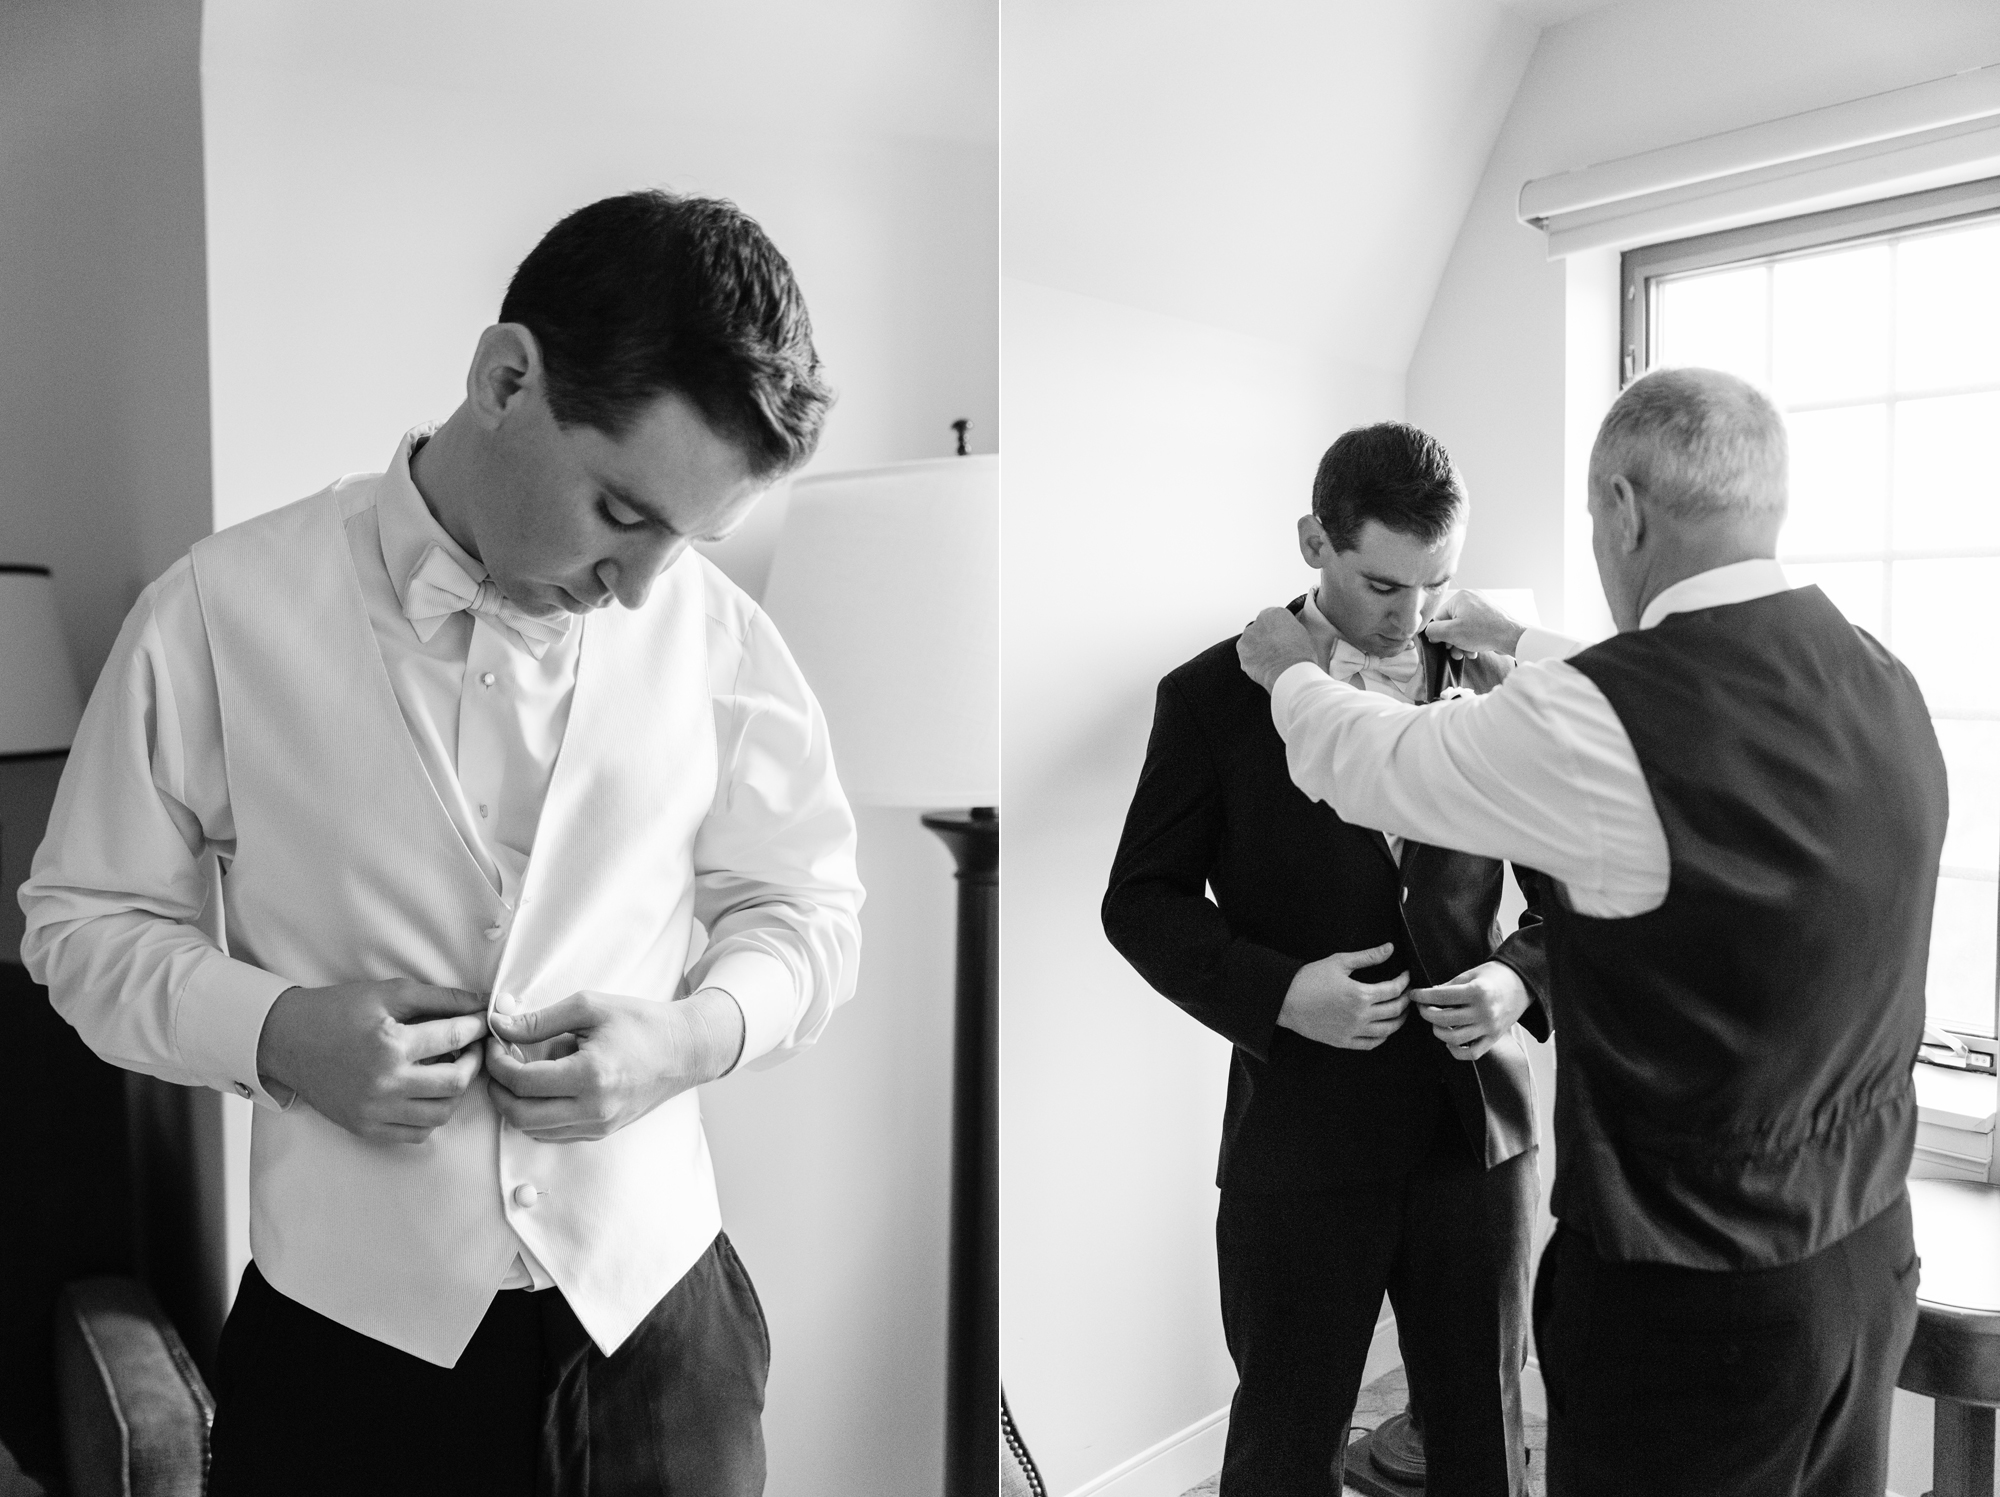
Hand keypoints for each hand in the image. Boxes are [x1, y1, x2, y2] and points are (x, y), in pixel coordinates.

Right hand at [255, 980, 489, 1143]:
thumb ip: (440, 997)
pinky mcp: (365, 1128)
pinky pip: (416, 1134)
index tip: (482, 1021)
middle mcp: (384, 1084)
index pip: (454, 1038)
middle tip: (473, 1048)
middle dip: (474, 1062)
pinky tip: (427, 1094)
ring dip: (455, 1092)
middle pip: (455, 1082)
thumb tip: (482, 1002)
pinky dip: (431, 1116)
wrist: (287, 1040)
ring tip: (451, 1070)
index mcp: (390, 1045)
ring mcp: (374, 1111)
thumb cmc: (338, 1011)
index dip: (476, 1027)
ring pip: (441, 1114)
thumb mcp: (388, 993)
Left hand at [484, 987, 745, 1142]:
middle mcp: (594, 1109)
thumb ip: (539, 1020)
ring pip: (534, 1129)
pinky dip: (538, 1114)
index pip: (522, 1082)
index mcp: (590, 1075)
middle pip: (520, 1115)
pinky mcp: (603, 1132)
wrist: (685, 1049)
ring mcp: (599, 1125)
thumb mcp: (589, 1007)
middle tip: (498, 1063)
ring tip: (524, 1073)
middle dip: (498, 1090)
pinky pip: (554, 1133)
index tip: (496, 1042)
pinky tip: (546, 1088)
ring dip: (517, 1104)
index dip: (497, 1063)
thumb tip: (498, 1025)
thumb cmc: (640, 1022)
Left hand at [1237, 607, 1318, 692]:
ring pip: (1251, 642)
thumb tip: (1286, 633)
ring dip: (1257, 650)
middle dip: (1264, 639)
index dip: (1276, 630)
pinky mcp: (1241, 652)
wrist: (1290, 672)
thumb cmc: (1300, 655)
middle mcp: (1258, 621)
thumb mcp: (1302, 633)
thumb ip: (1289, 628)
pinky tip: (1264, 667)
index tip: (1280, 638)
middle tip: (1275, 651)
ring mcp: (1247, 636)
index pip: (1271, 618)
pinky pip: (1246, 656)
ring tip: (1270, 661)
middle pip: (1260, 629)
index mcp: (1275, 613)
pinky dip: (1252, 661)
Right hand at [1276, 942, 1410, 1049]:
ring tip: (1401, 1011)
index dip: (1404, 981)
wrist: (1285, 1000)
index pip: (1394, 990)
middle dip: (1405, 999)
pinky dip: (1383, 1037)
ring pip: (1388, 1030)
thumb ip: (1368, 956)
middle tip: (1406, 992)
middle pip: (1395, 1010)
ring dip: (1399, 1020)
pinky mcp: (1344, 1042)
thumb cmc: (1310, 978)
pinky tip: (1384, 1029)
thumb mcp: (1340, 962)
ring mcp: (1353, 1031)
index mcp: (1361, 994)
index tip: (1406, 975)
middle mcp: (1361, 1016)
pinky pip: (1371, 1044)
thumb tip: (1390, 948)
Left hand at [1410, 961, 1530, 1060]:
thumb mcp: (1470, 975)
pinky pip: (1471, 1053)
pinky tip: (1449, 1040)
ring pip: (1453, 1038)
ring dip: (1438, 1031)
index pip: (1440, 996)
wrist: (1522, 984)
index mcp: (1477, 991)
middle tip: (1423, 1007)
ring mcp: (1489, 1028)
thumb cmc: (1494, 976)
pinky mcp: (1494, 1039)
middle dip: (1426, 1013)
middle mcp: (1484, 1012)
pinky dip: (1456, 1050)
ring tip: (1436, 1022)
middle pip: (1443, 1019)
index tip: (1413, 995)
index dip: (1422, 996)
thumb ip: (1449, 986)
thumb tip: (1428, 996)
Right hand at [1424, 589, 1526, 659]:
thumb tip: (1429, 632)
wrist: (1512, 637)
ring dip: (1462, 642)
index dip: (1441, 633)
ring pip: (1463, 626)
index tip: (1446, 645)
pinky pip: (1474, 627)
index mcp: (1460, 597)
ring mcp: (1482, 605)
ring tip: (1467, 653)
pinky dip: (1472, 639)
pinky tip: (1475, 650)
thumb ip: (1434, 630)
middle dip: (1453, 640)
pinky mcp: (1490, 614)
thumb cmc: (1482, 632)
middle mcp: (1471, 597)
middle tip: (1456, 652)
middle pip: (1452, 622)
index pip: (1440, 617)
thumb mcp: (1451, 633)